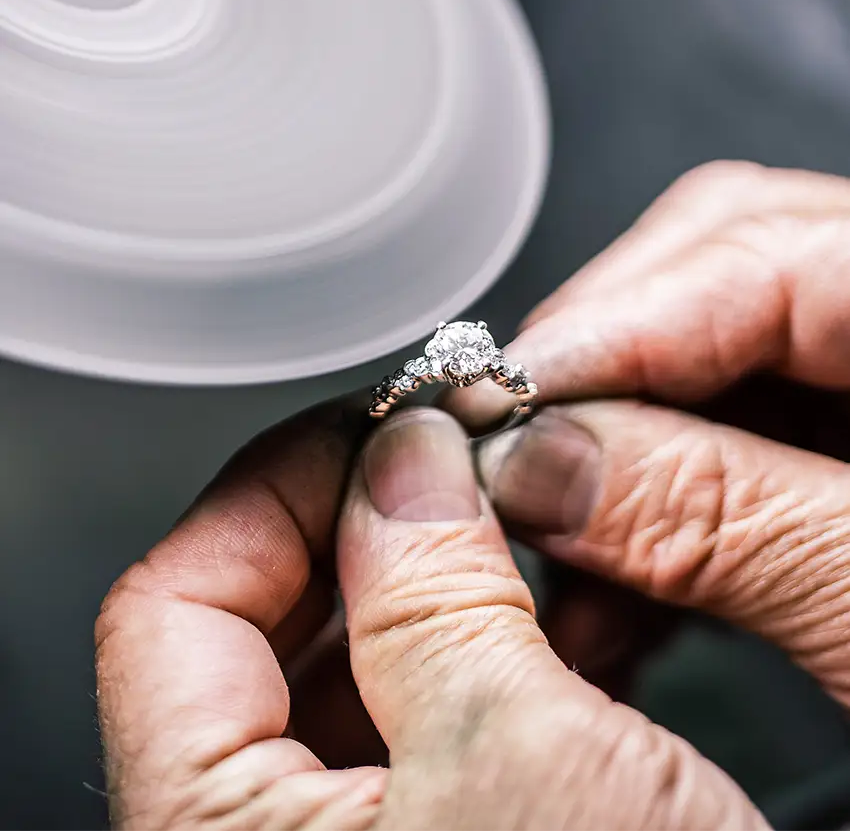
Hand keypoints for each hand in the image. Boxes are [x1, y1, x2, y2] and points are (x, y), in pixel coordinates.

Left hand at [95, 396, 767, 829]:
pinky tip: (538, 600)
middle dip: (357, 516)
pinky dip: (473, 629)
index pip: (173, 604)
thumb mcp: (520, 760)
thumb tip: (402, 451)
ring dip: (425, 567)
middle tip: (442, 452)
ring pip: (347, 655)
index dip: (273, 489)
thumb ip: (434, 587)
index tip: (367, 425)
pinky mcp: (430, 830)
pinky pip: (417, 699)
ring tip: (501, 515)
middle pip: (256, 622)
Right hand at [446, 161, 849, 711]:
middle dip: (595, 375)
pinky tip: (609, 594)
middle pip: (720, 273)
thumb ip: (729, 527)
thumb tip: (542, 465)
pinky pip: (724, 443)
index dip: (608, 325)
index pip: (765, 247)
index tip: (498, 405)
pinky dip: (650, 516)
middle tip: (514, 459)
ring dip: (609, 460)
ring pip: (705, 366)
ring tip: (551, 558)